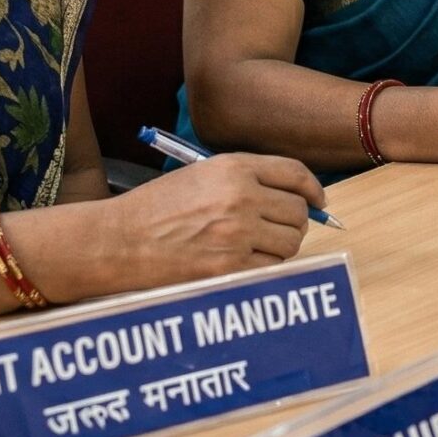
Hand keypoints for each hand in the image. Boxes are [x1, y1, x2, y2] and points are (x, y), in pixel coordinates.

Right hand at [115, 154, 321, 282]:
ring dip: (282, 246)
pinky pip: (272, 268)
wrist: (119, 240)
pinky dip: (266, 267)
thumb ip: (246, 180)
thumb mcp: (201, 175)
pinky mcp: (230, 268)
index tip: (318, 201)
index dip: (313, 190)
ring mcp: (237, 234)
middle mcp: (240, 197)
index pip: (295, 174)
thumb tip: (293, 197)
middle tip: (280, 229)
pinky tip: (246, 262)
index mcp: (233, 168)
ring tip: (257, 246)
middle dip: (296, 222)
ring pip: (291, 242)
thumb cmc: (156, 208)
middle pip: (299, 212)